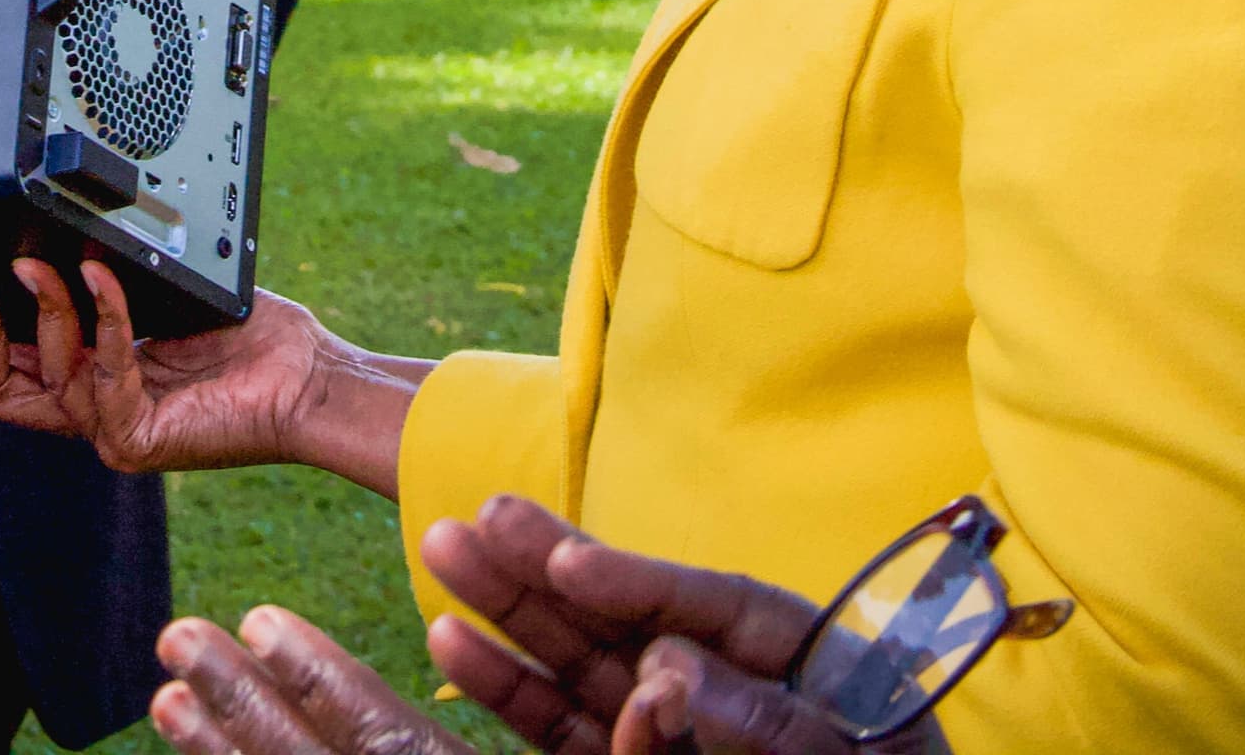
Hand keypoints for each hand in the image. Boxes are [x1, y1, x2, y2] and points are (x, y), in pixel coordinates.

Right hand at [0, 258, 423, 489]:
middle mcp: (88, 408)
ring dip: (38, 307)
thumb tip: (44, 242)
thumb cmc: (251, 339)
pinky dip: (100, 315)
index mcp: (85, 375)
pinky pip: (98, 370)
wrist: (308, 382)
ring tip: (41, 262)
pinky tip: (107, 280)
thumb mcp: (156, 295)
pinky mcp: (136, 440)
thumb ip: (99, 282)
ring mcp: (108, 429)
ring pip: (40, 370)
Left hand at [149, 606, 480, 754]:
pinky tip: (196, 743)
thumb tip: (455, 621)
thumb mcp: (556, 746)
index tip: (260, 619)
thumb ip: (499, 685)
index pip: (388, 739)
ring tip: (168, 696)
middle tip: (178, 635)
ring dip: (215, 751)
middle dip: (242, 702)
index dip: (324, 681)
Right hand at [423, 496, 935, 754]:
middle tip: (483, 511)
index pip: (715, 606)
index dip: (640, 581)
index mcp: (802, 662)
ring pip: (582, 664)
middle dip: (552, 567)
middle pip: (633, 618)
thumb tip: (667, 669)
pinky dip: (511, 693)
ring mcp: (674, 731)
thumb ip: (772, 725)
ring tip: (443, 544)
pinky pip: (565, 734)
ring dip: (510, 611)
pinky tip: (452, 642)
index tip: (570, 563)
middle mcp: (724, 685)